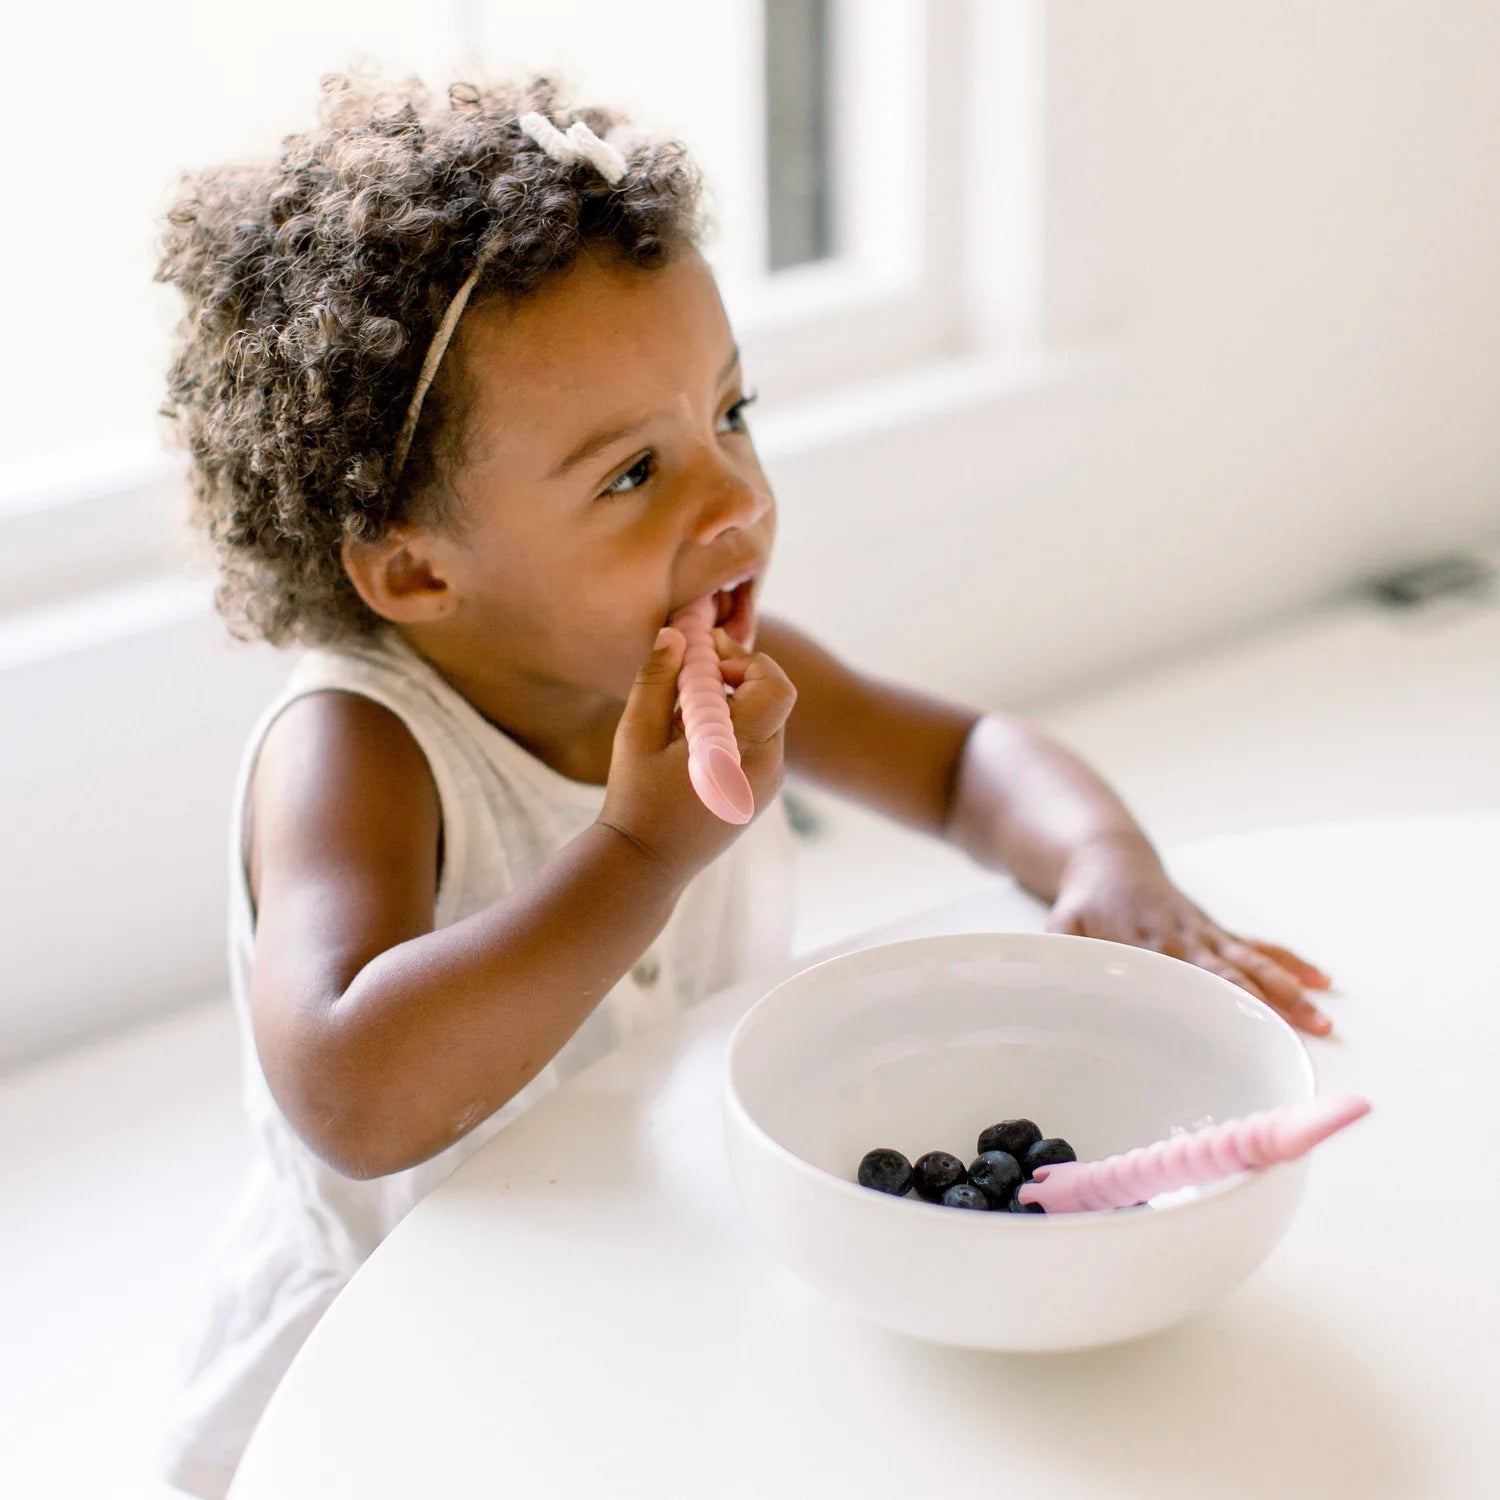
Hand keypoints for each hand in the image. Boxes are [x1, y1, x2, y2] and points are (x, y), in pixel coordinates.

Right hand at [598, 625, 796, 879]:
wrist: (643, 864)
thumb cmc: (635, 800)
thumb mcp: (636, 734)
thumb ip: (657, 680)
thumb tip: (676, 634)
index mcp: (740, 754)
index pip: (776, 687)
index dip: (747, 662)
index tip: (706, 662)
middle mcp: (767, 770)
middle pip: (774, 699)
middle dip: (737, 678)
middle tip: (691, 676)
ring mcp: (769, 785)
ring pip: (767, 720)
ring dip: (734, 702)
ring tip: (685, 713)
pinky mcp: (761, 794)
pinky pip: (759, 744)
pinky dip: (735, 728)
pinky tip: (693, 740)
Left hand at [1045, 834, 1334, 1035]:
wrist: (1108, 858)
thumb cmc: (1085, 901)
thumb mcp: (1064, 928)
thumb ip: (1066, 958)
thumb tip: (1063, 988)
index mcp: (1149, 942)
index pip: (1187, 977)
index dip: (1213, 1002)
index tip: (1238, 1028)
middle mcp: (1186, 938)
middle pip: (1233, 974)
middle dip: (1268, 1003)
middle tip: (1300, 1033)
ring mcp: (1205, 933)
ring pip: (1253, 962)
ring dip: (1288, 990)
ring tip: (1321, 1019)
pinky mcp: (1215, 930)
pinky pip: (1257, 946)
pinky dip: (1288, 962)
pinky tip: (1320, 980)